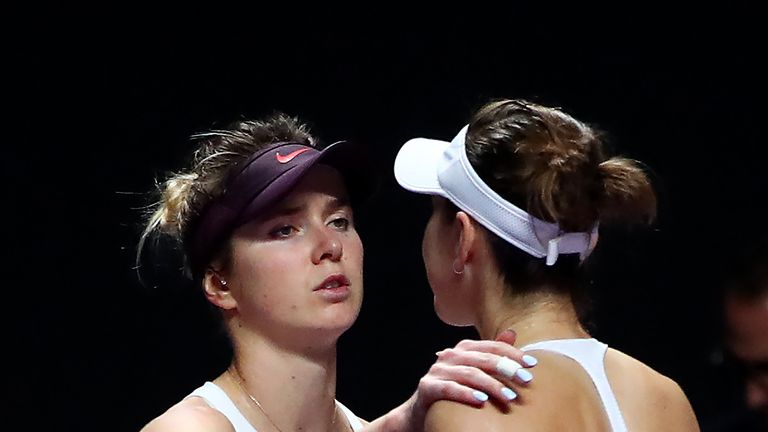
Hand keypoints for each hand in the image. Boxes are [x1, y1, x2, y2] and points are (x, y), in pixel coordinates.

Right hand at [393, 329, 535, 431]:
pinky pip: (449, 389)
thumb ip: (491, 353)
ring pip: (469, 374)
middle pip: (482, 359)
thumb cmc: (453, 388)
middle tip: (526, 380)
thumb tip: (513, 333)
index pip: (491, 346)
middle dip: (506, 368)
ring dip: (491, 385)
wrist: (421, 409)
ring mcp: (437, 371)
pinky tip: (482, 401)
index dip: (513, 353)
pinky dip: (466, 394)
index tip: (532, 364)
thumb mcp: (473, 369)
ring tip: (509, 396)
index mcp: (463, 349)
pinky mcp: (427, 387)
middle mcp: (450, 356)